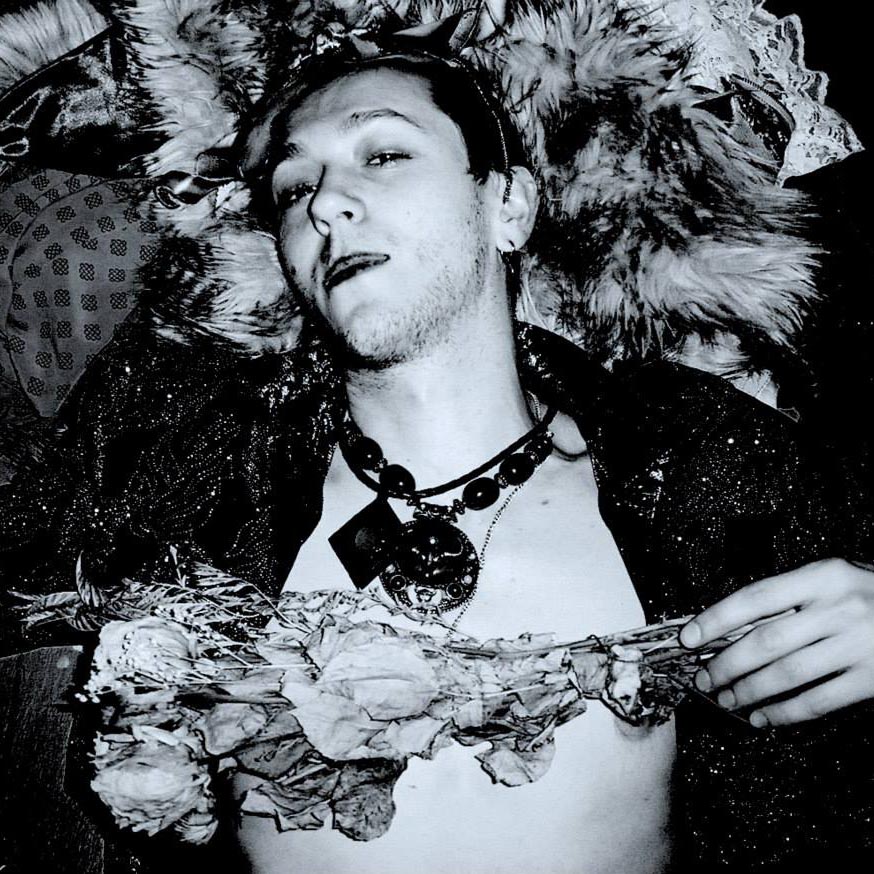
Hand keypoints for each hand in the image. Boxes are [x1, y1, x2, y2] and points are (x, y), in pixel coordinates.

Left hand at [679, 558, 873, 726]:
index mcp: (822, 576)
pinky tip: (763, 718)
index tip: (688, 637)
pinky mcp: (873, 680)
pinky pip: (819, 701)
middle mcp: (838, 609)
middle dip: (726, 663)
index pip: (755, 598)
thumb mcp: (833, 577)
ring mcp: (858, 645)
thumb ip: (791, 596)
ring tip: (724, 699)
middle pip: (766, 641)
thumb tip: (730, 625)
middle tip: (703, 677)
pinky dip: (785, 713)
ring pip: (787, 674)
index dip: (716, 618)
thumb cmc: (871, 592)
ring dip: (748, 691)